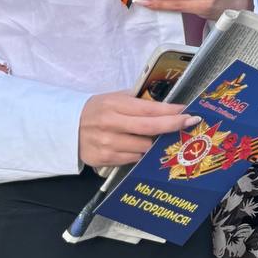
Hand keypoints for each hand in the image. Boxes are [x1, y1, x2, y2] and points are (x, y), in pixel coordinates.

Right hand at [79, 91, 200, 167]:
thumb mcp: (115, 98)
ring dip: (155, 143)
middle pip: (150, 128)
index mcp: (116, 105)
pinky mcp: (104, 159)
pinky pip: (132, 159)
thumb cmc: (97, 109)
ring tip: (160, 137)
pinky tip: (139, 147)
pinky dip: (140, 154)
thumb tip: (166, 105)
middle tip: (191, 123)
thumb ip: (138, 101)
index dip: (170, 111)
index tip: (188, 111)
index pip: (149, 109)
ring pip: (143, 148)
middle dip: (173, 126)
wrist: (67, 128)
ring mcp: (107, 144)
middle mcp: (111, 124)